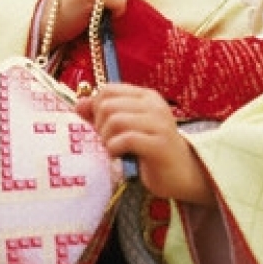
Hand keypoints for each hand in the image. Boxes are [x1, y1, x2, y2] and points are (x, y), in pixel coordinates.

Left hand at [75, 83, 214, 205]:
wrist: (184, 174)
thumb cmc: (152, 150)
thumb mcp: (128, 128)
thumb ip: (103, 114)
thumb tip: (78, 104)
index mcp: (145, 96)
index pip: (108, 90)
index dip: (95, 108)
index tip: (100, 126)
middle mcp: (153, 105)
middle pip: (108, 105)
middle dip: (99, 126)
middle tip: (107, 141)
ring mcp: (158, 123)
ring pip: (115, 120)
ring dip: (107, 139)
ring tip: (113, 150)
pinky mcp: (159, 144)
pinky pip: (126, 139)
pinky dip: (115, 149)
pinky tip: (119, 156)